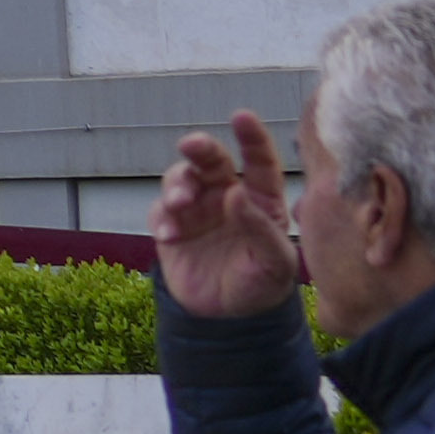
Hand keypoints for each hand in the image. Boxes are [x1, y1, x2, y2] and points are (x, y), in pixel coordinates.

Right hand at [149, 113, 305, 320]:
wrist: (232, 317)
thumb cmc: (263, 283)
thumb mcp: (274, 262)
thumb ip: (259, 227)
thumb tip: (234, 192)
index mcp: (261, 197)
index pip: (259, 160)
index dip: (251, 136)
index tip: (240, 116)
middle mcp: (226, 195)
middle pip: (211, 160)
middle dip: (200, 148)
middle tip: (189, 145)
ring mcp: (198, 209)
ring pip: (181, 180)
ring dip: (177, 186)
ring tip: (179, 205)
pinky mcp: (173, 227)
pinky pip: (160, 213)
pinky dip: (162, 219)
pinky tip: (168, 236)